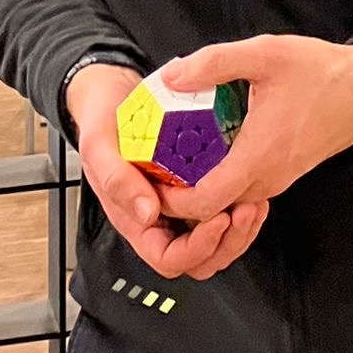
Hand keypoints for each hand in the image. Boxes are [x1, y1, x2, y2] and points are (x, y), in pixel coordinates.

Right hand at [65, 63, 268, 282]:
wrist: (110, 94)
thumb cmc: (101, 121)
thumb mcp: (99, 145)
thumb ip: (116, 180)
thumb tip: (147, 213)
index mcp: (135, 219)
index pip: (169, 258)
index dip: (197, 249)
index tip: (217, 220)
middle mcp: (161, 218)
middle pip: (201, 258)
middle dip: (228, 242)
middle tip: (244, 211)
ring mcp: (181, 203)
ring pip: (217, 239)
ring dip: (240, 228)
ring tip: (254, 202)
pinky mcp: (197, 184)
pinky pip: (223, 208)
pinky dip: (240, 203)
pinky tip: (250, 186)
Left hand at [159, 36, 352, 224]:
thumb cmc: (320, 72)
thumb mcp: (264, 54)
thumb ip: (214, 63)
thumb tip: (170, 76)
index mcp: (257, 157)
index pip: (203, 204)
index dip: (169, 201)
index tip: (147, 179)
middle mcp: (266, 179)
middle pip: (211, 209)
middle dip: (176, 198)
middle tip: (150, 168)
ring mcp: (277, 180)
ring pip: (227, 201)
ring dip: (197, 190)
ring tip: (170, 158)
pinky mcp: (283, 173)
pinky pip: (243, 189)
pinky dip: (218, 180)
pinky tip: (204, 152)